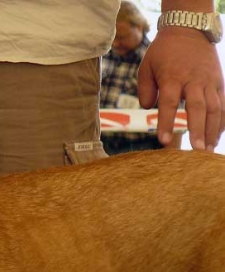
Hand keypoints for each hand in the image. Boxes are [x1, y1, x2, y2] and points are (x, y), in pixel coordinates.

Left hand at [138, 27, 224, 150]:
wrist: (189, 29)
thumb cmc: (163, 52)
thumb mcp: (146, 67)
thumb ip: (145, 89)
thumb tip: (147, 109)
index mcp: (173, 77)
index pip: (169, 104)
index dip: (166, 123)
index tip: (163, 141)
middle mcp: (194, 80)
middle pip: (198, 108)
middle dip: (197, 130)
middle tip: (196, 150)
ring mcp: (209, 81)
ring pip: (215, 108)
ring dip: (212, 130)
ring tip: (208, 150)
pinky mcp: (219, 82)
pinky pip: (223, 104)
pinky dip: (222, 121)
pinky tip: (217, 137)